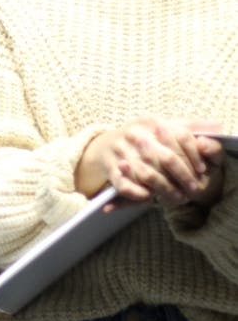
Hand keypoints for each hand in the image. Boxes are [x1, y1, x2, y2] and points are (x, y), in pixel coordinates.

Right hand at [76, 118, 221, 206]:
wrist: (103, 145)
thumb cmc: (142, 137)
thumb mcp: (163, 126)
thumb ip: (190, 126)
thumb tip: (217, 126)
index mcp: (151, 122)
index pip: (180, 136)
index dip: (194, 155)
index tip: (202, 169)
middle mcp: (135, 134)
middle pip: (166, 157)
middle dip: (183, 176)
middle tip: (194, 190)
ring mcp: (121, 151)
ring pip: (148, 174)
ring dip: (166, 190)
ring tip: (178, 198)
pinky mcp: (110, 167)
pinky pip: (125, 185)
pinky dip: (139, 194)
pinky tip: (150, 197)